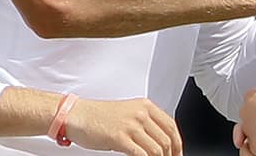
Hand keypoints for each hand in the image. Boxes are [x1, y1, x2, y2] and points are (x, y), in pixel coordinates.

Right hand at [65, 97, 181, 155]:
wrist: (78, 114)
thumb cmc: (99, 116)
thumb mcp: (128, 113)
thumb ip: (145, 122)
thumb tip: (159, 140)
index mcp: (146, 106)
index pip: (171, 126)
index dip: (177, 144)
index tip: (177, 154)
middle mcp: (141, 114)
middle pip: (166, 139)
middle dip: (170, 155)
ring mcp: (131, 125)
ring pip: (156, 149)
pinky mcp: (120, 137)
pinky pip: (141, 154)